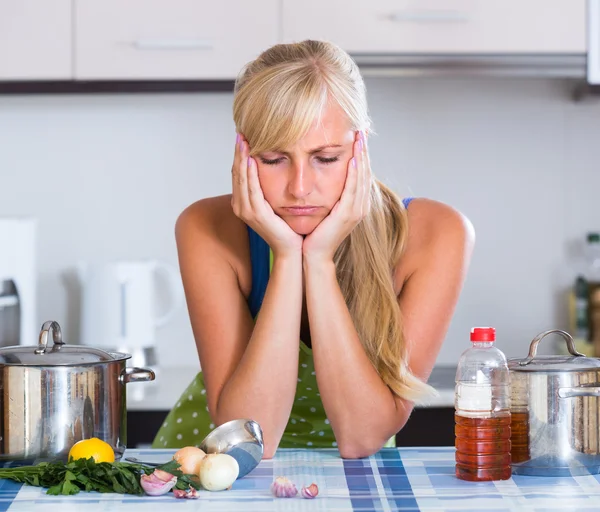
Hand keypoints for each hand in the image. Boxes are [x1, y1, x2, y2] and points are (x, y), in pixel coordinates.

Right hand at [231, 134, 302, 257]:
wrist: (292, 249)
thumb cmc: (287, 227)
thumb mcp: (275, 202)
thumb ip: (270, 188)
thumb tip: (274, 168)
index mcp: (244, 202)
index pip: (239, 173)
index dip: (240, 154)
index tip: (244, 136)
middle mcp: (241, 205)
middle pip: (236, 173)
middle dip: (238, 152)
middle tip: (241, 132)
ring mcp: (246, 211)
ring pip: (241, 178)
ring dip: (241, 158)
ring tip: (243, 140)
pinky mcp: (255, 214)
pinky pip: (251, 189)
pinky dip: (249, 174)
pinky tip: (250, 159)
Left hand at [302, 131, 371, 262]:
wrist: (313, 254)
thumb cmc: (315, 232)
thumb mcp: (325, 208)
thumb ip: (328, 192)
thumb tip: (322, 174)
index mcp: (356, 203)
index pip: (362, 173)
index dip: (362, 154)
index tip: (359, 136)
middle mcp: (360, 206)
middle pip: (366, 172)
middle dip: (364, 150)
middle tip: (362, 130)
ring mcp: (356, 210)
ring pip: (363, 177)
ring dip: (362, 157)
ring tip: (360, 138)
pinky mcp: (348, 214)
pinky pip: (353, 189)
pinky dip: (355, 173)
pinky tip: (353, 159)